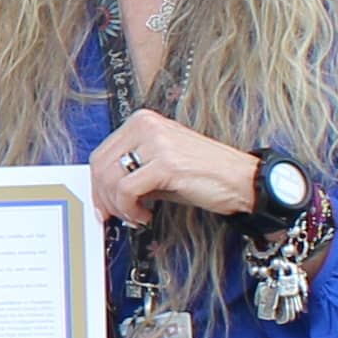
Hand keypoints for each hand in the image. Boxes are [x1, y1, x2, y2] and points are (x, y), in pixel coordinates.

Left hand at [89, 111, 255, 227]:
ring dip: (118, 207)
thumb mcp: (159, 166)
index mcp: (142, 121)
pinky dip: (130, 210)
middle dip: (103, 198)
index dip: (97, 185)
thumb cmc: (203, 174)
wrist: (241, 180)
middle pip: (100, 165)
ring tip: (134, 216)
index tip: (103, 204)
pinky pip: (127, 190)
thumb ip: (131, 171)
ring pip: (110, 178)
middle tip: (115, 216)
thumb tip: (104, 193)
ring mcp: (156, 142)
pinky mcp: (165, 163)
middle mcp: (146, 125)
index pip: (101, 153)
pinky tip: (145, 216)